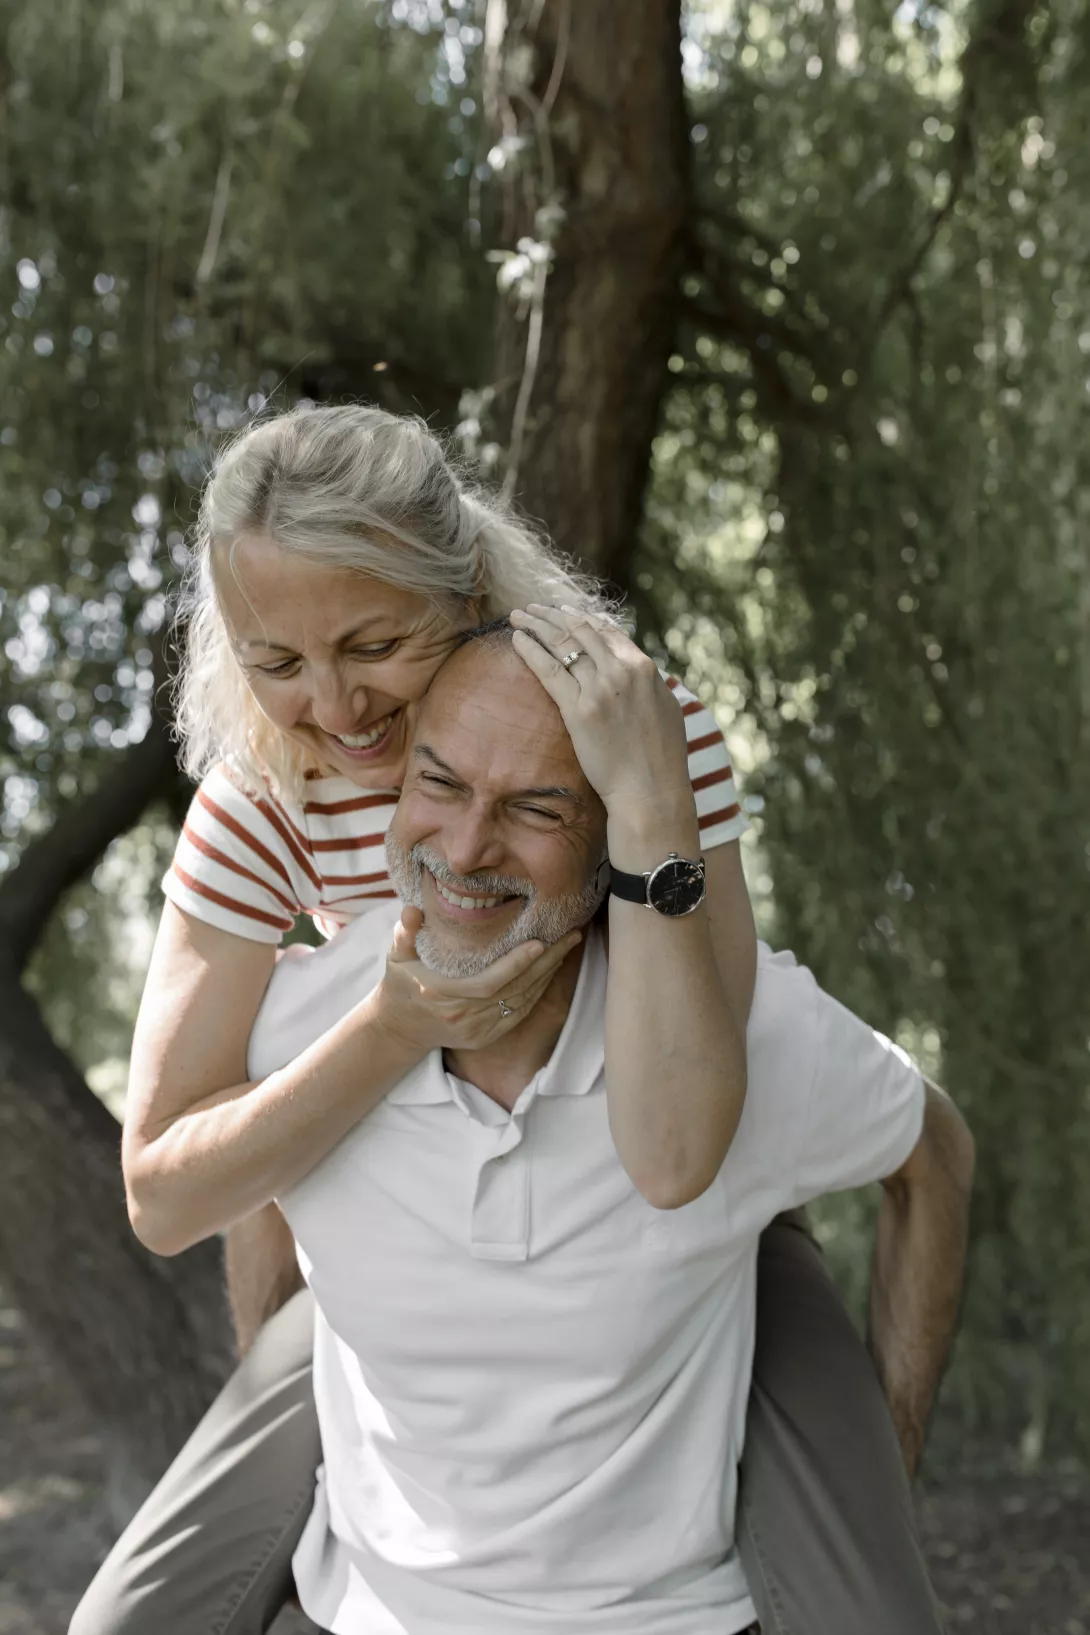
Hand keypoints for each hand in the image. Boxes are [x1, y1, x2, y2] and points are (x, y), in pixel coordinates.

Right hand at [371, 907, 582, 1052]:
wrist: (398, 1028)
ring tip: (567, 948)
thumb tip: (412, 910)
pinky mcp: (485, 1038)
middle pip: (514, 991)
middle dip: (546, 963)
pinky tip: (551, 972)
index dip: (517, 965)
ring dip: (548, 976)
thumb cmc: (401, 983)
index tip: (539, 942)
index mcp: (443, 994)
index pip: (489, 982)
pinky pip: (519, 1015)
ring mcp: (476, 1031)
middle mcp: (463, 1016)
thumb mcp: (396, 956)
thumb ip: (405, 933)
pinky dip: (538, 993)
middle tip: (570, 936)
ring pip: (521, 1003)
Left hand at [509, 604, 693, 814]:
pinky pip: (548, 670)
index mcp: (643, 667)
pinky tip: (516, 639)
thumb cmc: (661, 756)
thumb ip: (649, 684)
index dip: (580, 618)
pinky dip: (530, 650)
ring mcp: (599, 689)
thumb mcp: (666, 707)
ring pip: (561, 644)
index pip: (606, 631)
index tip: (561, 612)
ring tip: (517, 616)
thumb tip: (640, 672)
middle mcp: (622, 671)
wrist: (650, 789)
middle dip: (552, 614)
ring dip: (536, 625)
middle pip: (580, 630)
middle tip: (532, 608)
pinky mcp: (578, 710)